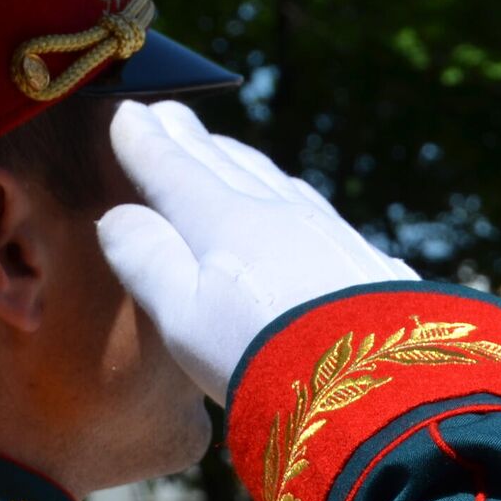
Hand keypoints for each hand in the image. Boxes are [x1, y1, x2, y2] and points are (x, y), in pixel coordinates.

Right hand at [98, 100, 415, 402]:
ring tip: (227, 153)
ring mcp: (334, 236)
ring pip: (279, 184)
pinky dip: (297, 200)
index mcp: (225, 221)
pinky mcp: (373, 265)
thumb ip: (148, 261)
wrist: (382, 387)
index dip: (146, 141)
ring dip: (246, 164)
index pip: (175, 169)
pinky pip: (324, 215)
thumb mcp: (184, 317)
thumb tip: (118, 216)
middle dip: (194, 141)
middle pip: (229, 165)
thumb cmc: (267, 357)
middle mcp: (282, 214)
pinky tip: (303, 206)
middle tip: (170, 116)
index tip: (128, 112)